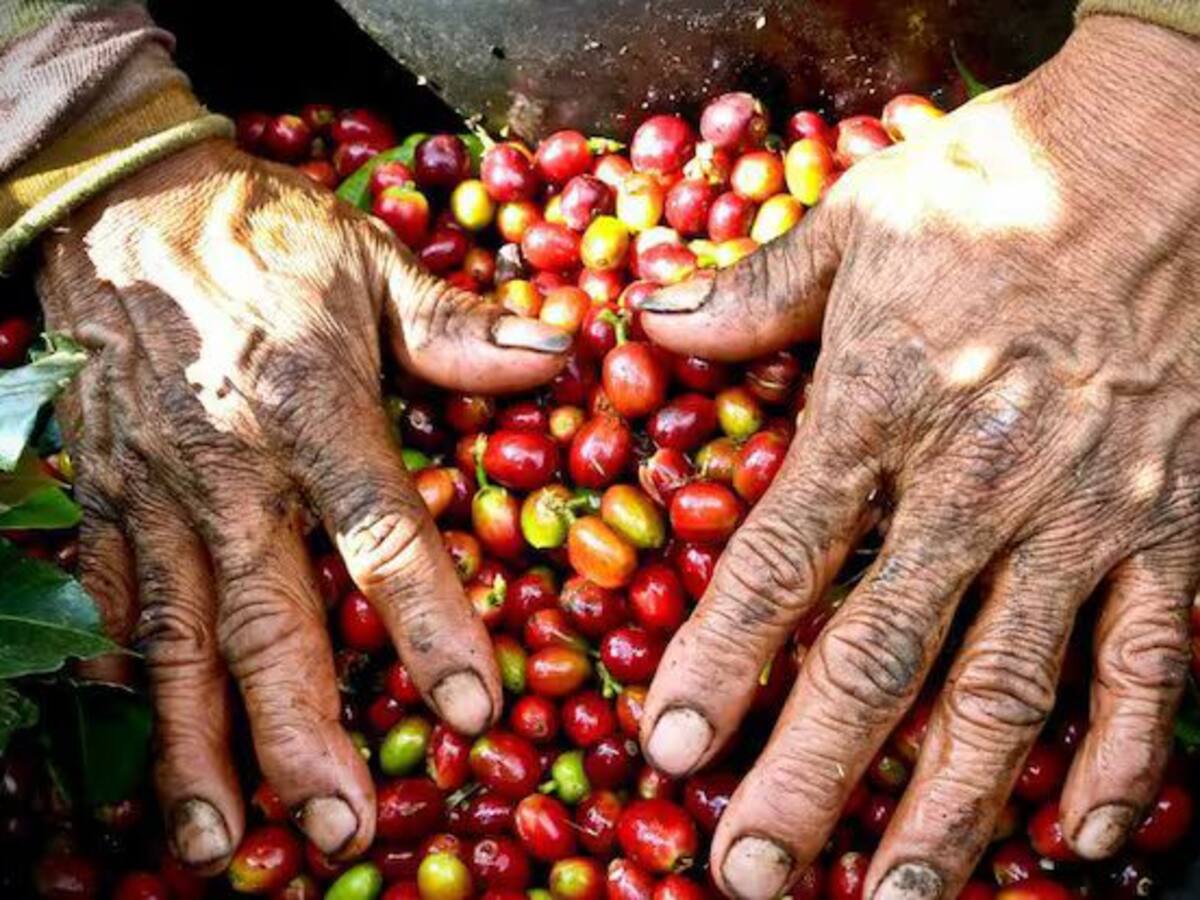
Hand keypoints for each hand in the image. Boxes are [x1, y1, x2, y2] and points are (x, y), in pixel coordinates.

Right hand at [38, 140, 568, 869]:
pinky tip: (130, 771)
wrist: (120, 203)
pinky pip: (105, 609)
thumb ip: (458, 325)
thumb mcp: (370, 259)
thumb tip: (561, 355)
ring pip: (172, 639)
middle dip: (302, 732)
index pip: (380, 530)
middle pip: (267, 617)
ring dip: (196, 749)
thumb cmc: (263, 233)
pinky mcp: (98, 498)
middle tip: (340, 828)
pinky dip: (117, 695)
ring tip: (218, 847)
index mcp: (308, 403)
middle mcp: (225, 465)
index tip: (473, 708)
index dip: (429, 621)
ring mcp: (150, 491)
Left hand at [634, 16, 1199, 899]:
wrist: (1180, 149)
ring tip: (895, 898)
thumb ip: (750, 293)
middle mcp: (976, 485)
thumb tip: (648, 324)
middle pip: (879, 659)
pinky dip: (1123, 762)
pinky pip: (1153, 668)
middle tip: (752, 877)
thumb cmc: (1003, 177)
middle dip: (811, 779)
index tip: (670, 747)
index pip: (778, 563)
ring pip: (1007, 693)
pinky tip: (1082, 839)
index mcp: (879, 410)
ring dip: (949, 809)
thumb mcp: (857, 219)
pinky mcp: (1180, 530)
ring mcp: (1086, 519)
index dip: (717, 662)